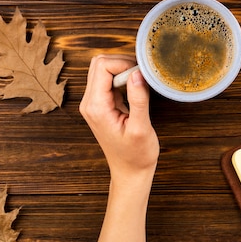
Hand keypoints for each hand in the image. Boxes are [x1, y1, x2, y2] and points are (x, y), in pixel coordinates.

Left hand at [78, 55, 158, 241]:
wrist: (134, 180)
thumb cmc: (138, 161)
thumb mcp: (143, 128)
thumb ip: (139, 96)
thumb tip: (138, 71)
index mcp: (95, 107)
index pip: (101, 65)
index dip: (123, 61)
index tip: (144, 70)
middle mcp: (91, 105)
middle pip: (102, 65)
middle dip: (125, 64)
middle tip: (149, 77)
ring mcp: (97, 108)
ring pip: (109, 74)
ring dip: (128, 74)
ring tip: (149, 86)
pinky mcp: (106, 111)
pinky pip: (114, 85)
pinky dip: (128, 83)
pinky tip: (144, 92)